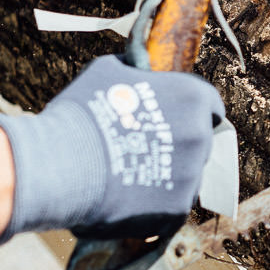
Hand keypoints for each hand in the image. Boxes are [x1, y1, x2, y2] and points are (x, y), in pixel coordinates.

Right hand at [0, 54, 223, 242]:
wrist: (59, 167)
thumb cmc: (81, 114)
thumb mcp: (108, 71)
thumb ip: (135, 69)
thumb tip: (138, 59)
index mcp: (190, 98)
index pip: (209, 105)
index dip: (191, 111)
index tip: (177, 118)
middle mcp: (198, 136)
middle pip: (198, 143)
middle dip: (177, 144)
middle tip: (143, 147)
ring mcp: (190, 176)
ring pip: (186, 177)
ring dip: (167, 176)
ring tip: (129, 176)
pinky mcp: (176, 210)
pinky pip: (171, 206)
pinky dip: (155, 205)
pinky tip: (128, 200)